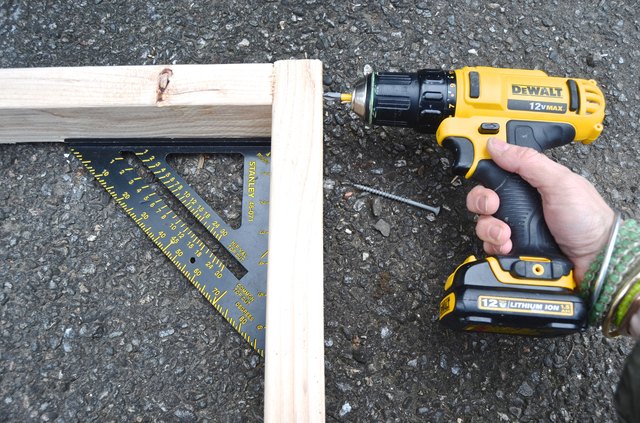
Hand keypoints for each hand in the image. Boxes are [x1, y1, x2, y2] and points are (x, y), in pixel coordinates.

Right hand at [466, 138, 614, 282]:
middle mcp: (519, 203)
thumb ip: (528, 162)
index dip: (482, 170)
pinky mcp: (512, 247)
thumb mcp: (560, 182)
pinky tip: (509, 246)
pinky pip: (489, 244)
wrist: (595, 260)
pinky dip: (494, 246)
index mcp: (529, 182)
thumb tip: (498, 145)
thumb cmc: (588, 219)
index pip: (496, 170)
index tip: (477, 173)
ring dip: (489, 228)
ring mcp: (515, 226)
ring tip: (506, 235)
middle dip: (482, 201)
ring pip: (483, 222)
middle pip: (482, 197)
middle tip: (494, 206)